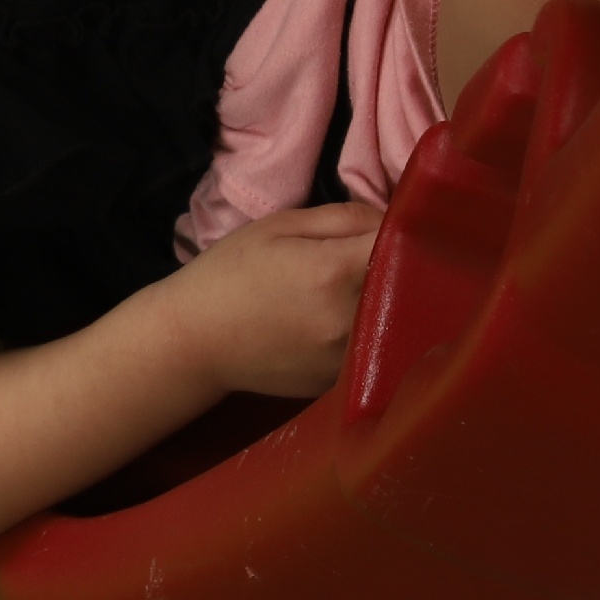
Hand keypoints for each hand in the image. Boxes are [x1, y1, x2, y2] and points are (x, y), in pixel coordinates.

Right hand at [157, 198, 386, 397]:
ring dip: (389, 301)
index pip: (402, 245)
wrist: (192, 341)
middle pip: (406, 286)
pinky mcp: (338, 382)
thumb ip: (343, 217)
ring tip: (361, 289)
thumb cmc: (230, 273)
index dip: (407, 230)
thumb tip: (393, 220)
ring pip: (393, 321)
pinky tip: (341, 321)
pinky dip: (369, 331)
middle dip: (401, 266)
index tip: (401, 225)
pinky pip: (371, 348)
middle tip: (379, 255)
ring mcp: (345, 358)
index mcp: (333, 271)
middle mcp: (348, 319)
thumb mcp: (279, 226)